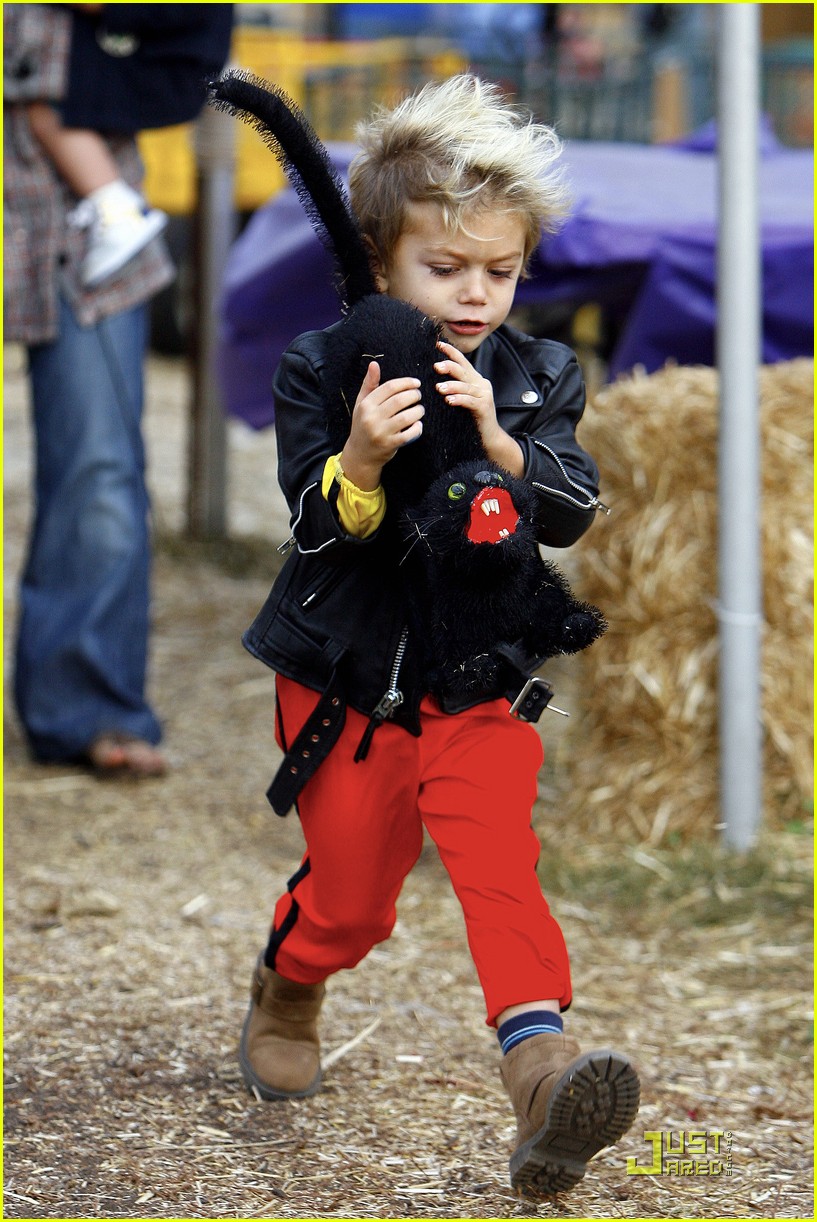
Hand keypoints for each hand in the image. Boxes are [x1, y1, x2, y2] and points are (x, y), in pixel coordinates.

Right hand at [340, 361, 423, 489]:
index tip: (416, 383)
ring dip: (418, 411)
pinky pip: (410, 434)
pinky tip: (417, 424)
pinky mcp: (390, 445)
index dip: (406, 383)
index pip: (389, 387)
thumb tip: (374, 364)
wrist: (360, 454)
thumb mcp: (362, 404)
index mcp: (366, 405)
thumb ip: (369, 384)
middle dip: (414, 395)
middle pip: (400, 400)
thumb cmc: (362, 425)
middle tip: (419, 395)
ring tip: (420, 409)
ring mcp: (381, 432)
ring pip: (407, 417)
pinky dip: (417, 428)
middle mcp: (372, 418)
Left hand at [434, 342, 523, 474]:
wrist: (489, 437)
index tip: (438, 344)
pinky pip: (470, 401)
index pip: (462, 362)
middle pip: (463, 371)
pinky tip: (449, 400)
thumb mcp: (462, 400)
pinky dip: (459, 399)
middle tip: (435, 366)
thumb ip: (454, 389)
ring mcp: (485, 395)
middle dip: (449, 367)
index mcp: (475, 380)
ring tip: (438, 388)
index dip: (451, 352)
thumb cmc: (471, 419)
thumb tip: (434, 380)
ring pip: (466, 386)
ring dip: (451, 386)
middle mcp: (481, 384)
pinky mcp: (485, 407)